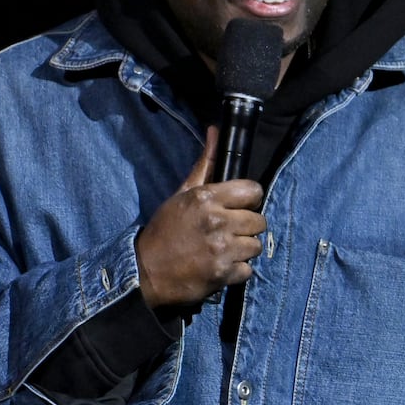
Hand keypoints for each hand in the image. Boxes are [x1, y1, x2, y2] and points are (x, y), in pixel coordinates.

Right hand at [135, 125, 266, 307]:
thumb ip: (204, 164)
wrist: (145, 271)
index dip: (250, 199)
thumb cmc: (164, 230)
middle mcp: (217, 221)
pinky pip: (248, 269)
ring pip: (255, 246)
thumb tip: (215, 130)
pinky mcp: (223, 274)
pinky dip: (237, 270)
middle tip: (229, 231)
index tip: (241, 206)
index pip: (253, 191)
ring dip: (243, 249)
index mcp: (207, 198)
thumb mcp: (182, 194)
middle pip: (259, 221)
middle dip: (246, 226)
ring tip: (225, 250)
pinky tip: (221, 266)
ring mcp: (222, 249)